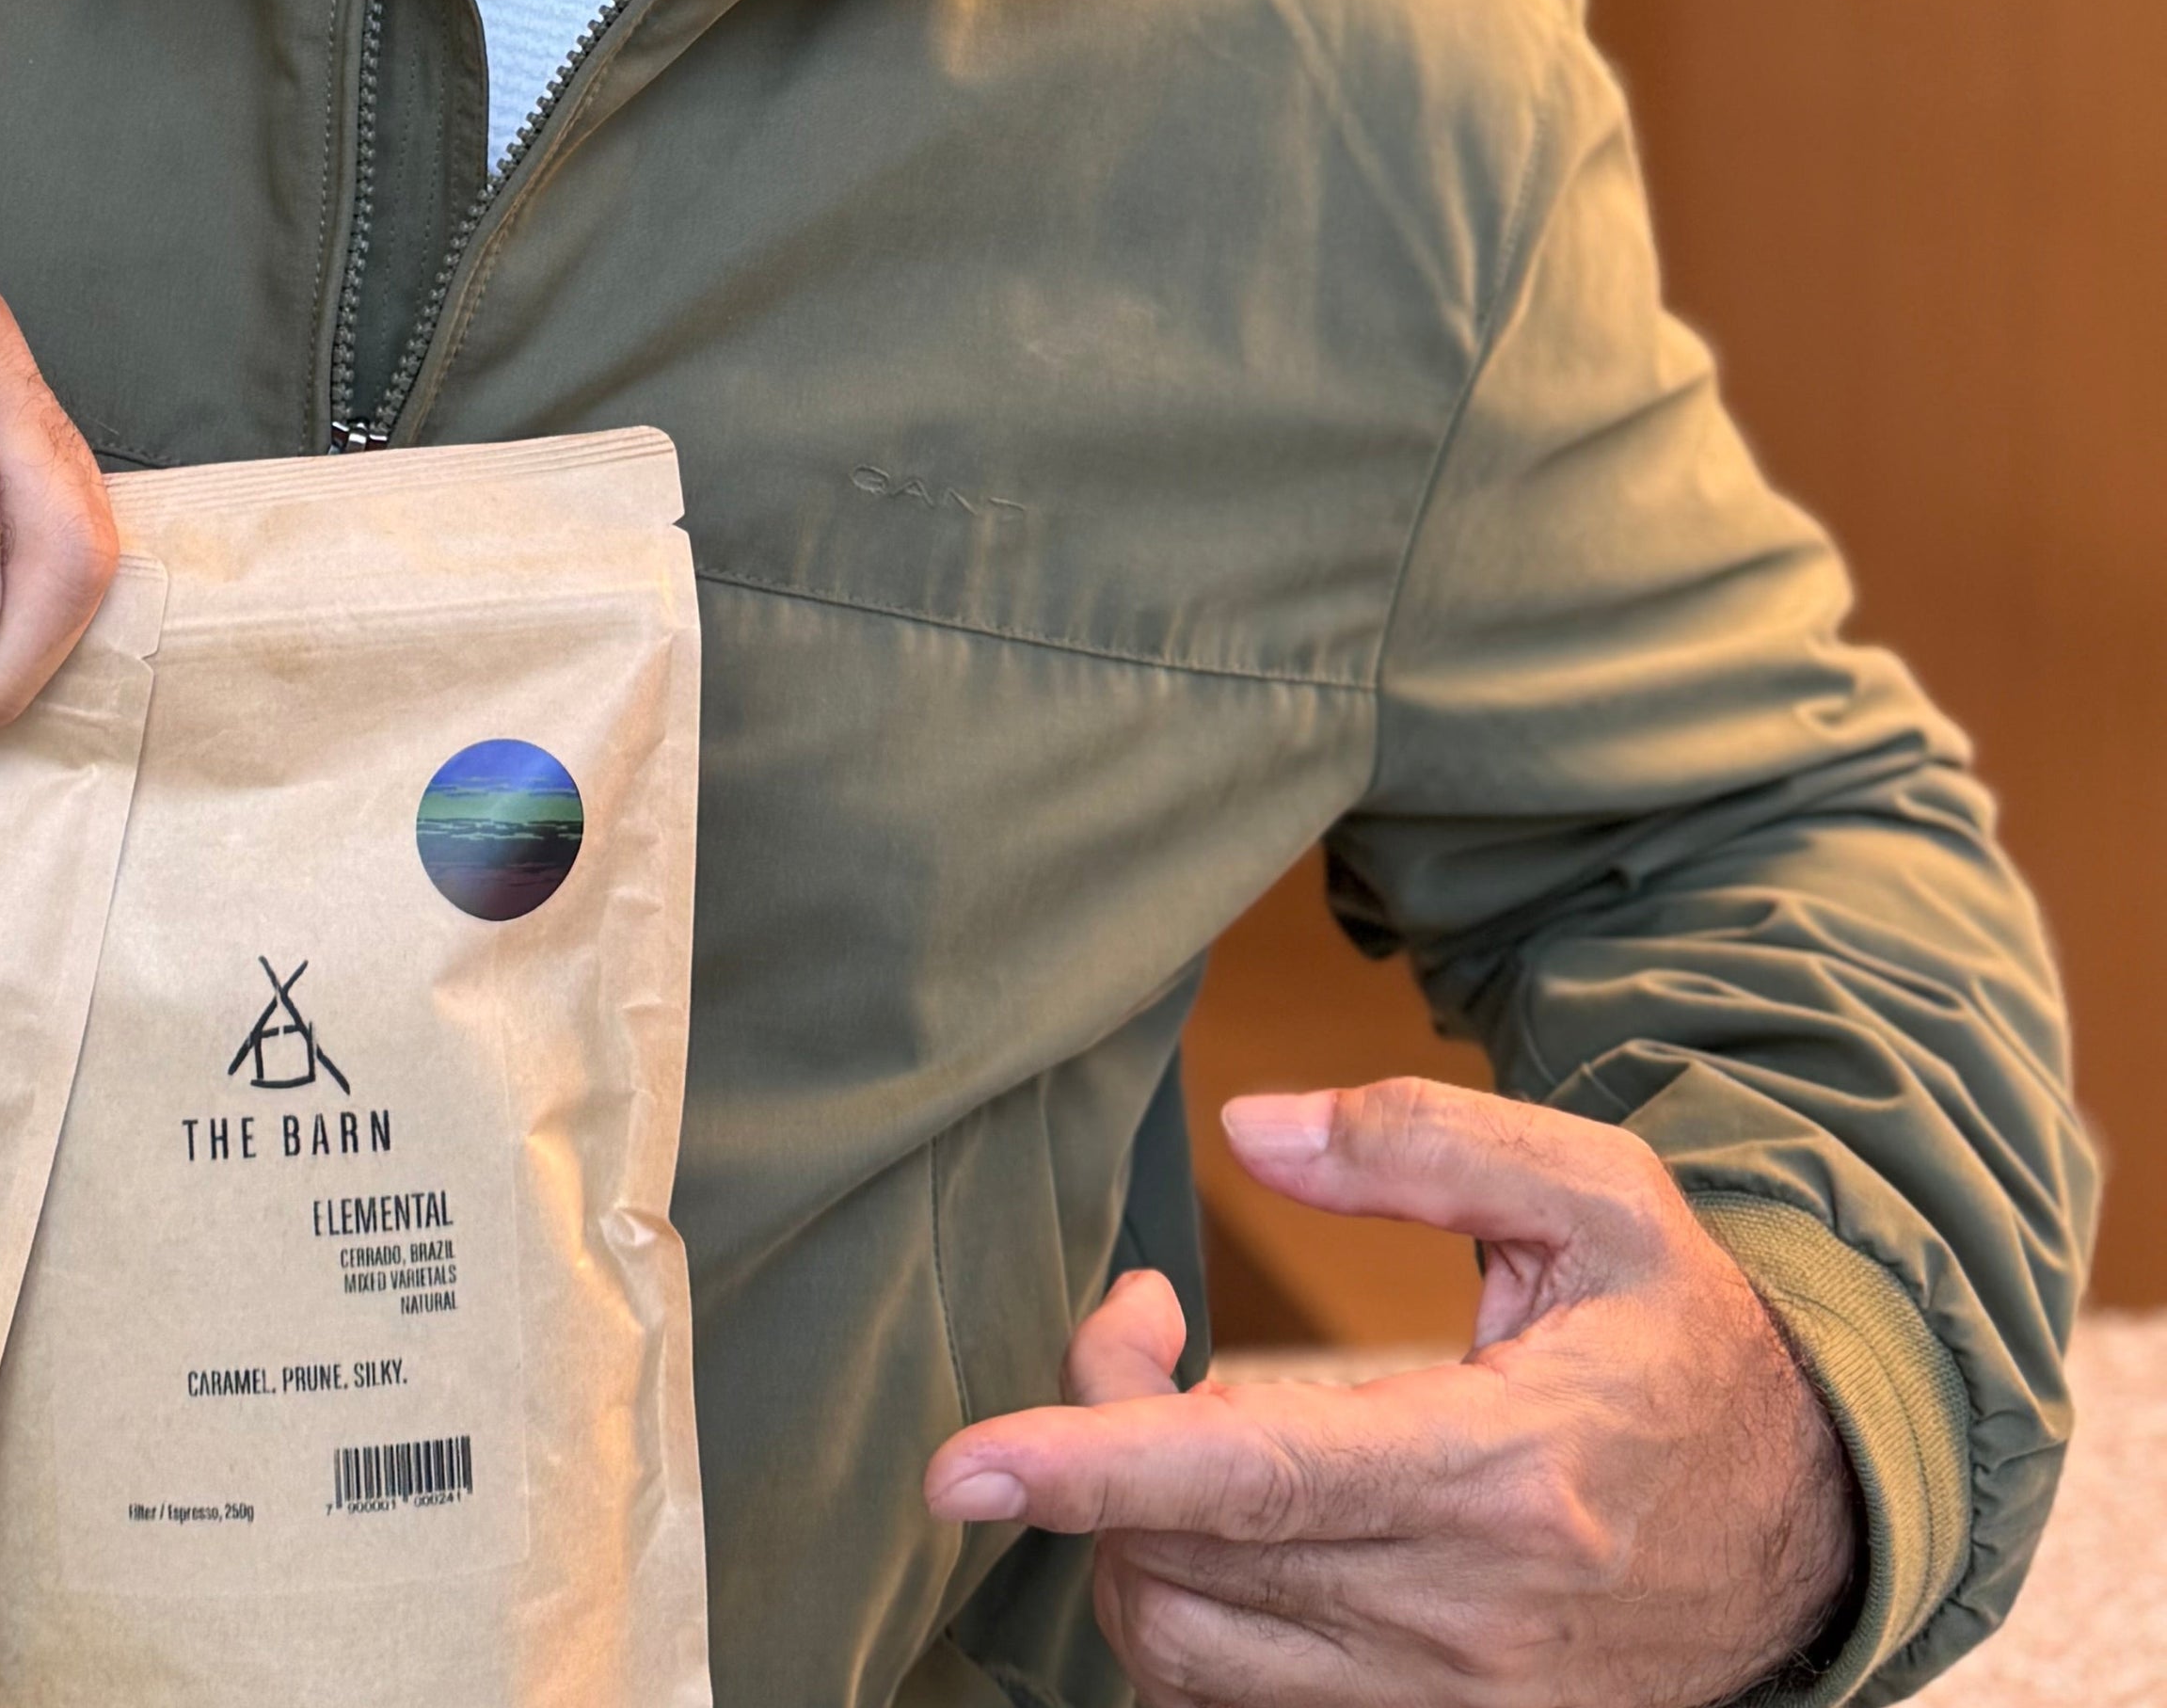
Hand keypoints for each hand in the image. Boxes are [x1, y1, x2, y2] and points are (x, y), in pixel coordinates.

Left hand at [922, 1079, 1859, 1707]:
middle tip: (1133, 1320)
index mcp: (1501, 1471)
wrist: (1817, 1523)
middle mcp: (1467, 1617)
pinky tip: (1208, 1516)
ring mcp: (1455, 1706)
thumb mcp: (1597, 1196)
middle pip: (1186, 1565)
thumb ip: (1421, 1141)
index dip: (1090, 1462)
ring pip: (1191, 1654)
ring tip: (1169, 1415)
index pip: (1248, 1479)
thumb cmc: (1682, 1336)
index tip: (960, 1463)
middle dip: (1095, 1440)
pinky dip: (1184, 1613)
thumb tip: (1250, 1128)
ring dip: (1127, 1534)